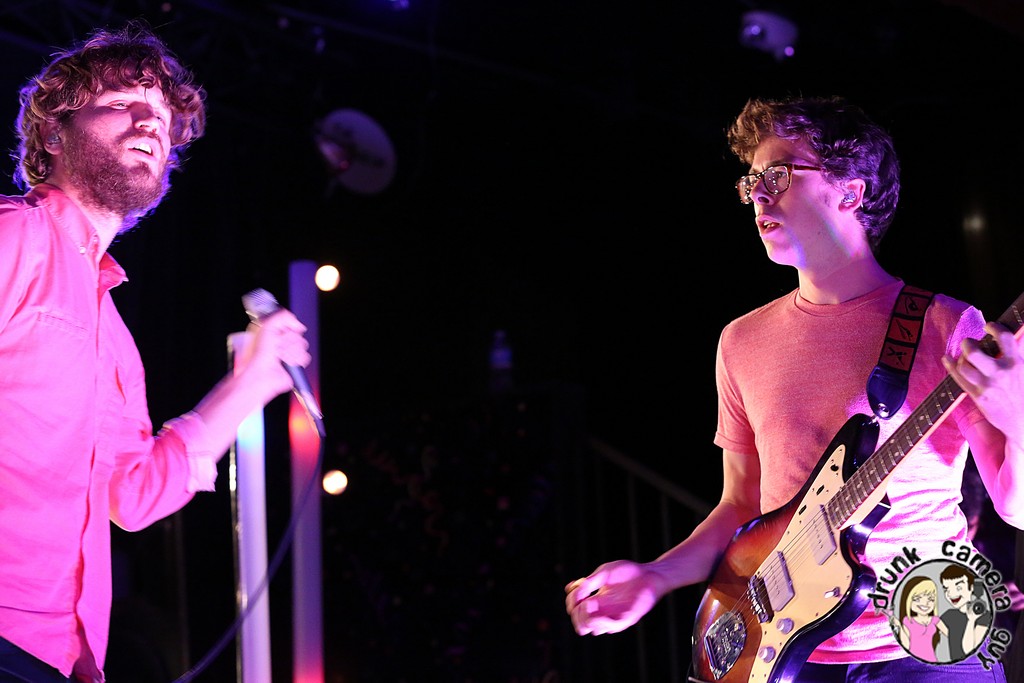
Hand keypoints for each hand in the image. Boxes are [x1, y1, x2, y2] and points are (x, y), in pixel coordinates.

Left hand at [238, 308, 310, 399]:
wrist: (262, 372)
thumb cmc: (259, 353)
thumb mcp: (267, 326)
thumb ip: (284, 317)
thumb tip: (299, 325)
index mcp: (276, 331)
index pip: (292, 323)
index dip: (287, 328)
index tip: (279, 333)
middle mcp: (283, 341)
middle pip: (299, 334)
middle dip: (288, 341)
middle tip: (277, 346)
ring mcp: (290, 352)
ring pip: (303, 345)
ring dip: (290, 351)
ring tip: (280, 356)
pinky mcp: (296, 363)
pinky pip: (305, 357)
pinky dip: (295, 359)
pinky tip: (286, 362)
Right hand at [564, 560, 664, 635]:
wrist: (649, 574)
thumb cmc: (627, 572)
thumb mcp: (604, 573)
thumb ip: (588, 583)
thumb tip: (570, 591)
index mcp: (596, 601)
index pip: (575, 611)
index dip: (570, 601)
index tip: (576, 586)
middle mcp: (603, 613)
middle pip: (580, 624)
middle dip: (575, 613)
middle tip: (582, 599)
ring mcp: (613, 618)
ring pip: (591, 630)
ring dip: (585, 617)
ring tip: (589, 602)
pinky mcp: (626, 620)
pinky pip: (609, 628)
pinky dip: (598, 621)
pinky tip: (596, 607)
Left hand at [943, 322, 1023, 442]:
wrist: (1023, 421)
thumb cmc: (1023, 393)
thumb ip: (1019, 352)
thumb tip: (1021, 333)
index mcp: (1017, 363)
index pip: (1004, 338)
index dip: (994, 327)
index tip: (989, 326)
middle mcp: (1001, 373)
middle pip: (974, 352)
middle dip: (968, 344)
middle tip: (969, 343)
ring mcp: (988, 386)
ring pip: (963, 365)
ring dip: (960, 357)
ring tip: (964, 356)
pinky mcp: (978, 396)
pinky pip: (959, 378)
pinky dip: (950, 366)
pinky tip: (947, 359)